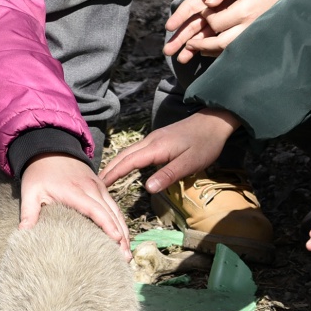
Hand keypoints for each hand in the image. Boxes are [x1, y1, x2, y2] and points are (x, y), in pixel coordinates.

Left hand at [19, 153, 129, 252]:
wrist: (51, 148)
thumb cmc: (39, 173)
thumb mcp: (30, 191)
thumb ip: (28, 212)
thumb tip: (23, 234)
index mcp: (75, 191)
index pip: (96, 209)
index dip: (107, 225)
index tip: (117, 240)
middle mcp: (92, 188)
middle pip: (111, 213)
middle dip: (121, 235)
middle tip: (125, 258)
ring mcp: (99, 187)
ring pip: (116, 211)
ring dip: (124, 231)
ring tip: (127, 253)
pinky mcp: (101, 188)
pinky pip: (114, 206)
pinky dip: (120, 222)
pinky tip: (123, 238)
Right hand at [101, 109, 239, 193]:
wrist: (214, 121)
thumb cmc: (205, 144)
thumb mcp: (189, 163)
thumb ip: (168, 175)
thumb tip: (147, 189)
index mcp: (156, 147)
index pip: (128, 162)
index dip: (114, 174)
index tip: (100, 185)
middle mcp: (150, 141)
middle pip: (124, 155)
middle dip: (110, 169)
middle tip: (96, 184)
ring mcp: (154, 139)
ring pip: (129, 152)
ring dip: (116, 163)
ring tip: (106, 177)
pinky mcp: (159, 139)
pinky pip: (136, 150)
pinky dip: (126, 159)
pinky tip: (125, 166)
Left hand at [164, 0, 295, 62]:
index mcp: (245, 11)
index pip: (216, 21)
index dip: (204, 19)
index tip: (200, 15)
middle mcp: (249, 27)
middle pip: (220, 43)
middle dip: (200, 45)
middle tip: (186, 46)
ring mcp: (254, 35)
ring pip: (228, 51)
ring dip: (210, 51)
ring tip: (194, 50)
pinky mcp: (257, 38)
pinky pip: (237, 50)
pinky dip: (223, 52)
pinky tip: (212, 49)